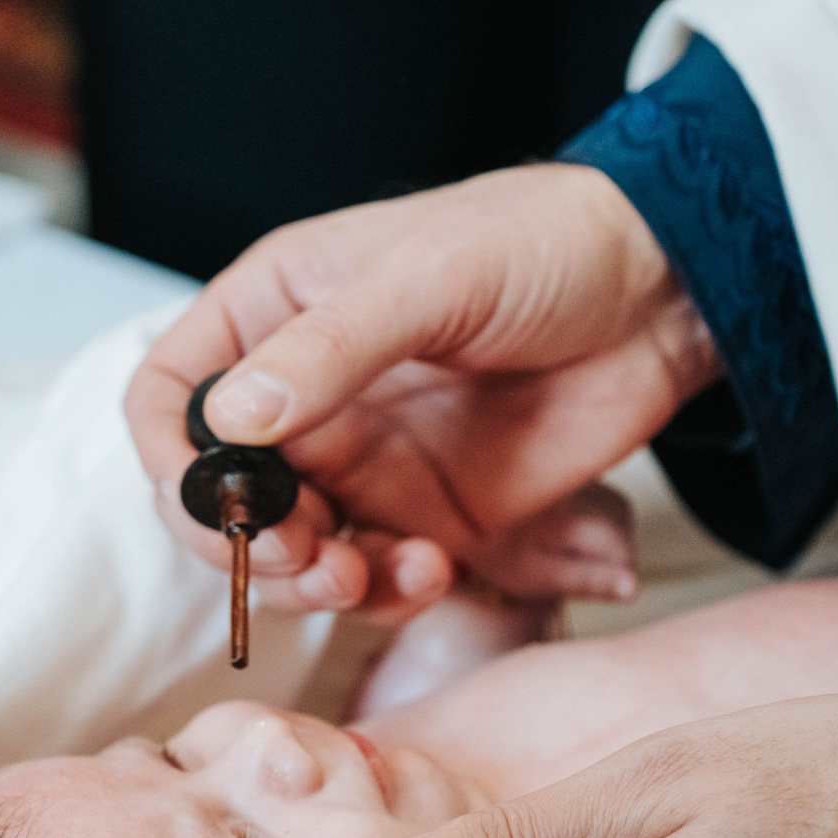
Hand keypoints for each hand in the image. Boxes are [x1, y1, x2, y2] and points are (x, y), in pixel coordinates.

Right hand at [125, 165, 714, 621]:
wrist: (668, 290)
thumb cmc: (543, 243)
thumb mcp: (428, 278)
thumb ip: (328, 351)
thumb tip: (231, 421)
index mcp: (275, 314)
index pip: (169, 398)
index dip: (169, 458)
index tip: (208, 500)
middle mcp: (305, 397)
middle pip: (218, 499)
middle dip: (246, 542)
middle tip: (306, 555)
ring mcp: (363, 463)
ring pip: (291, 556)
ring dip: (315, 583)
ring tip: (367, 574)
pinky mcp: (427, 516)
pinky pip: (374, 579)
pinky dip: (388, 593)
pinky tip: (432, 570)